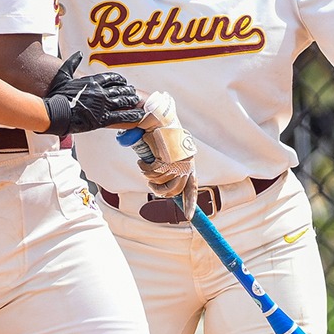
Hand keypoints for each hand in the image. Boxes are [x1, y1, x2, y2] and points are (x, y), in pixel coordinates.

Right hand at [43, 53, 146, 134]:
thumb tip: (78, 54)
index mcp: (92, 81)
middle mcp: (100, 92)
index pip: (111, 78)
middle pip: (120, 89)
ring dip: (131, 100)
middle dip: (128, 90)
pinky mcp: (103, 119)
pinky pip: (122, 116)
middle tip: (132, 92)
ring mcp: (103, 105)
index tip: (123, 82)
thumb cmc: (57, 96)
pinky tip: (139, 115)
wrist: (55, 112)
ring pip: (123, 101)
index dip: (119, 80)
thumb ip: (71, 63)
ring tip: (136, 101)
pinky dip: (132, 115)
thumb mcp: (63, 76)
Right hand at [136, 91, 197, 216]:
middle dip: (159, 190)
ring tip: (144, 166)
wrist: (158, 116)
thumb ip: (164, 166)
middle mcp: (186, 164)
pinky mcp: (167, 157)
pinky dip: (145, 170)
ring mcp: (177, 161)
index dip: (190, 203)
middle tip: (150, 184)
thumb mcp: (165, 152)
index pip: (192, 187)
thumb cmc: (160, 133)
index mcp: (188, 163)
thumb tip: (157, 182)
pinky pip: (154, 173)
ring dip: (150, 178)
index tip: (189, 217)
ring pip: (162, 182)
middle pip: (174, 190)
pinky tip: (141, 161)